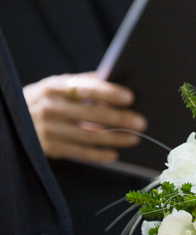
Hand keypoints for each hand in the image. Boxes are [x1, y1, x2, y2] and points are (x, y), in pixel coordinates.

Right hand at [23, 72, 146, 162]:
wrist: (15, 116)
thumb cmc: (47, 98)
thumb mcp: (58, 85)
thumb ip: (85, 82)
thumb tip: (116, 80)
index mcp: (54, 87)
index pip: (86, 88)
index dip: (109, 93)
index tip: (130, 97)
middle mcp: (51, 108)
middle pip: (92, 114)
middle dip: (119, 118)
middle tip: (140, 122)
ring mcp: (49, 130)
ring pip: (89, 136)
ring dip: (115, 139)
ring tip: (134, 138)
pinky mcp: (51, 148)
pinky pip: (80, 153)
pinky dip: (99, 155)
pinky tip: (114, 153)